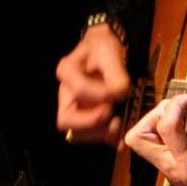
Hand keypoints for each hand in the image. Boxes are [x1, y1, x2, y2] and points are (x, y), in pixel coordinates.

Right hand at [55, 24, 129, 144]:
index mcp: (66, 73)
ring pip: (77, 132)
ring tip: (119, 126)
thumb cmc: (103, 46)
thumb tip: (120, 92)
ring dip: (98, 133)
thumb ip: (115, 72)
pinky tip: (119, 139)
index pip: (79, 90)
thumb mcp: (109, 51)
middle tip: (113, 119)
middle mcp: (66, 94)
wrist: (106, 49)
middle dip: (91, 124)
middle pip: (67, 120)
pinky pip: (91, 134)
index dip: (100, 95)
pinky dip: (105, 138)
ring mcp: (75, 107)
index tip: (118, 92)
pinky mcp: (87, 116)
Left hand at [125, 92, 186, 185]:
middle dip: (155, 113)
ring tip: (179, 113)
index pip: (167, 128)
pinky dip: (163, 128)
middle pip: (137, 137)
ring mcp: (167, 169)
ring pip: (141, 140)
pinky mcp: (170, 168)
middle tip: (179, 106)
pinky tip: (182, 124)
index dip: (177, 105)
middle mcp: (171, 168)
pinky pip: (155, 143)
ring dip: (156, 120)